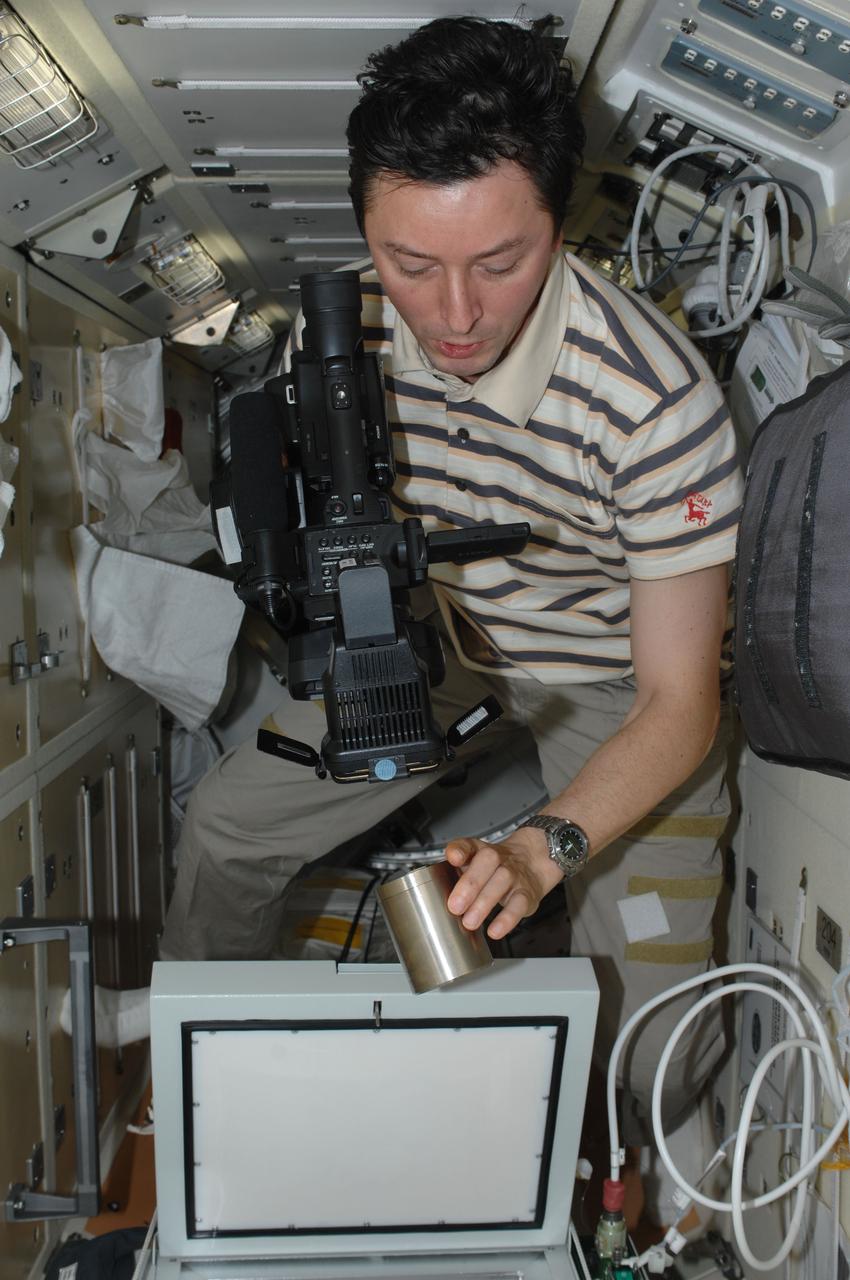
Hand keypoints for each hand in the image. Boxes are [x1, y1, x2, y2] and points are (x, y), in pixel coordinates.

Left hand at [444, 826, 563, 939]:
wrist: (531, 862)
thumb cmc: (493, 868)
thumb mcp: (474, 865)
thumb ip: (454, 876)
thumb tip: (436, 898)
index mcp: (479, 851)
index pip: (468, 845)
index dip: (460, 850)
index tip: (453, 858)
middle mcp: (497, 859)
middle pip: (485, 863)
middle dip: (469, 885)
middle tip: (455, 906)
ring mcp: (513, 875)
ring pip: (501, 882)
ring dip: (484, 904)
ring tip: (469, 922)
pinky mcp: (527, 894)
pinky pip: (519, 904)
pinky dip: (507, 919)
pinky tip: (495, 930)